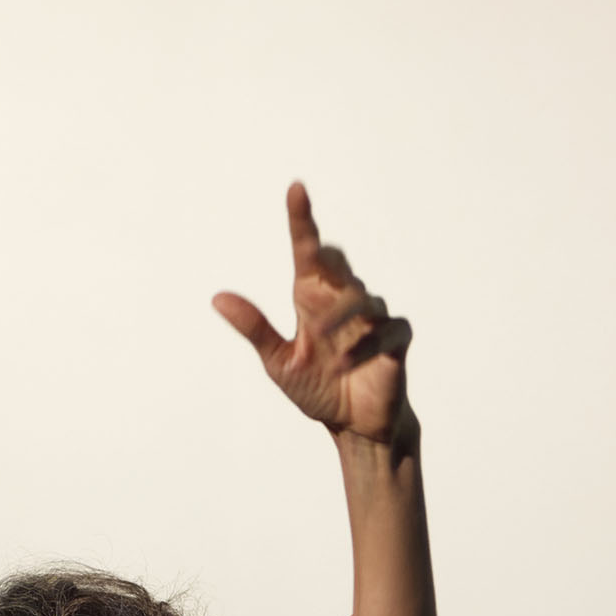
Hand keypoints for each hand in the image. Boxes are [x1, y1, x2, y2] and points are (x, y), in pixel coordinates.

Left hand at [212, 181, 416, 454]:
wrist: (353, 426)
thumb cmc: (317, 388)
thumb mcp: (279, 362)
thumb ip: (255, 328)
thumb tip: (218, 298)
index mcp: (312, 299)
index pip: (308, 251)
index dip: (302, 220)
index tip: (296, 189)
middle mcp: (344, 301)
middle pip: (339, 264)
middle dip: (327, 260)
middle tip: (313, 261)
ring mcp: (373, 319)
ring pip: (363, 298)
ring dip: (340, 318)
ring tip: (322, 344)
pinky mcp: (397, 341)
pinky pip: (388, 331)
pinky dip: (367, 345)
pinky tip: (346, 363)